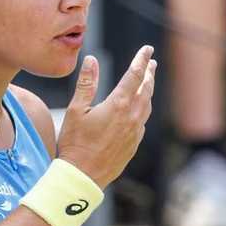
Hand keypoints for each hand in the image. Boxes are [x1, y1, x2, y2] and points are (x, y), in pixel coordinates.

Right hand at [57, 46, 156, 188]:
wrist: (82, 176)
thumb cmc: (74, 143)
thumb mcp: (75, 110)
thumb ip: (86, 83)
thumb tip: (92, 60)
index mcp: (117, 104)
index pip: (134, 75)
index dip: (141, 60)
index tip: (147, 49)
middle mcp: (131, 117)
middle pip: (145, 89)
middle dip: (149, 73)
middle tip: (151, 62)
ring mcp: (135, 132)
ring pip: (147, 106)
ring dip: (148, 91)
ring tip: (147, 82)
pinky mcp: (133, 145)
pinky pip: (142, 122)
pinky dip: (143, 110)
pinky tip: (138, 110)